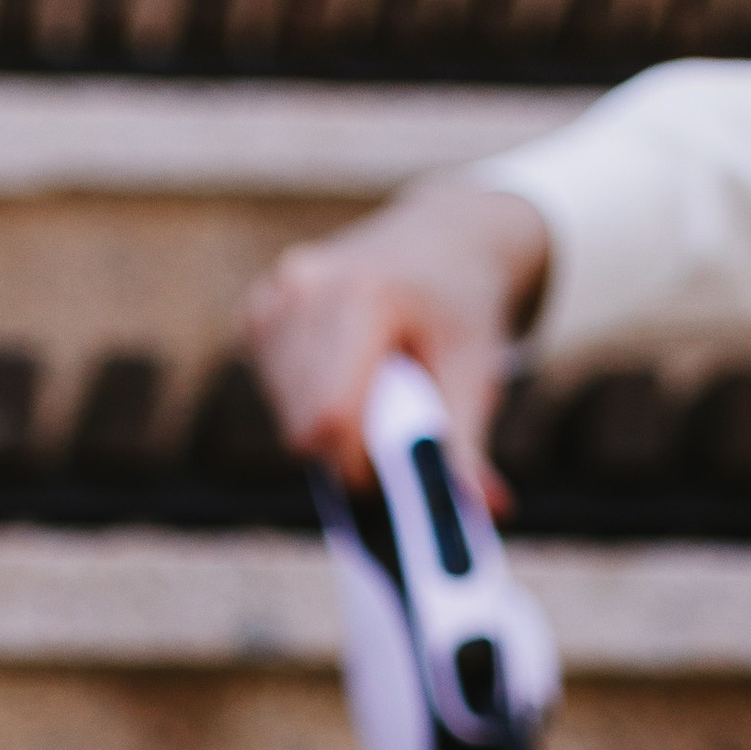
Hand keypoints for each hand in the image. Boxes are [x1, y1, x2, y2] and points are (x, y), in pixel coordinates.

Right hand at [244, 186, 550, 486]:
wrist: (446, 237)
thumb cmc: (463, 310)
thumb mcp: (476, 372)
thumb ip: (467, 445)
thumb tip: (489, 512)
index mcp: (364, 296)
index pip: (330, 418)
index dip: (355, 462)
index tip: (389, 468)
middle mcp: (308, 286)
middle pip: (301, 425)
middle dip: (341, 448)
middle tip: (386, 427)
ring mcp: (277, 294)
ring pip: (283, 413)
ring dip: (322, 426)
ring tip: (370, 386)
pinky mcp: (260, 308)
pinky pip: (270, 389)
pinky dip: (301, 398)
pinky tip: (339, 367)